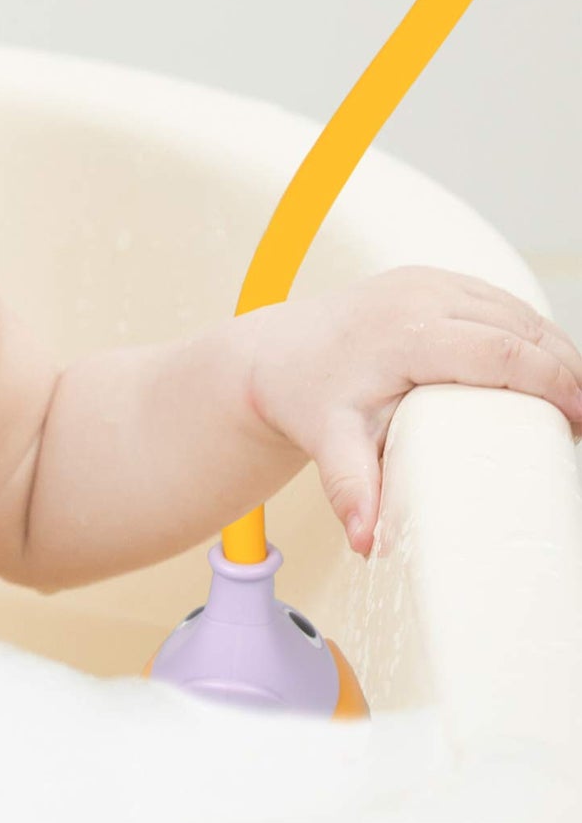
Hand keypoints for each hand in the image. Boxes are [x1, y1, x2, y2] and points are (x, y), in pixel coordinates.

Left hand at [244, 266, 581, 555]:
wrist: (272, 354)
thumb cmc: (304, 396)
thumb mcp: (329, 443)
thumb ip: (352, 489)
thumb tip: (367, 543)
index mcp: (406, 333)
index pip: (504, 352)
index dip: (556, 383)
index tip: (580, 422)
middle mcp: (419, 296)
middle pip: (522, 328)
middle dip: (566, 371)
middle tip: (580, 423)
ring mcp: (424, 281)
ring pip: (515, 308)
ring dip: (552, 348)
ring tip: (569, 401)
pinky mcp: (427, 279)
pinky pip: (495, 299)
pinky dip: (526, 330)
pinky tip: (542, 364)